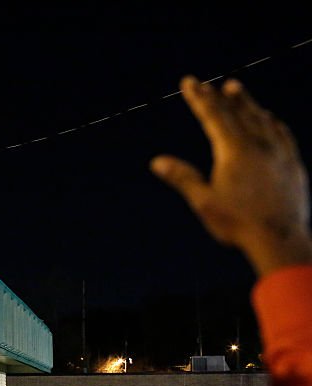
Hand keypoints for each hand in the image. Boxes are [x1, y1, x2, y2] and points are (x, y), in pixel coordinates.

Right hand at [151, 76, 311, 275]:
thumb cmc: (238, 223)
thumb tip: (158, 161)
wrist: (280, 238)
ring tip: (236, 89)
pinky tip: (269, 118)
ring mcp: (279, 152)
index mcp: (234, 151)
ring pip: (261, 119)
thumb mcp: (204, 202)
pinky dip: (271, 121)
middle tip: (210, 83)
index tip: (189, 82)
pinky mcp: (292, 163)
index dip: (199, 98)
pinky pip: (281, 133)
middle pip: (236, 112)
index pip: (213, 116)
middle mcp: (259, 145)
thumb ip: (183, 178)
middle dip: (220, 96)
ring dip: (246, 103)